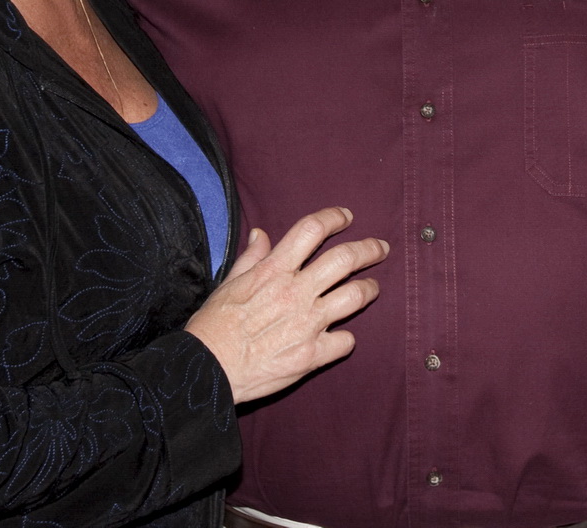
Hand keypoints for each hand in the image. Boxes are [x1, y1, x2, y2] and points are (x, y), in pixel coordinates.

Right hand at [184, 207, 387, 404]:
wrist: (206, 369)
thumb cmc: (212, 326)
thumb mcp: (228, 283)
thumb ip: (251, 258)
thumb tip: (261, 234)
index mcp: (274, 270)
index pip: (312, 230)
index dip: (334, 217)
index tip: (346, 217)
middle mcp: (296, 292)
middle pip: (346, 259)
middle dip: (369, 249)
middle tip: (380, 248)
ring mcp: (308, 324)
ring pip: (356, 296)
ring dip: (369, 289)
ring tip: (372, 287)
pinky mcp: (312, 355)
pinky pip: (346, 341)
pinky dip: (347, 338)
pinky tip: (342, 337)